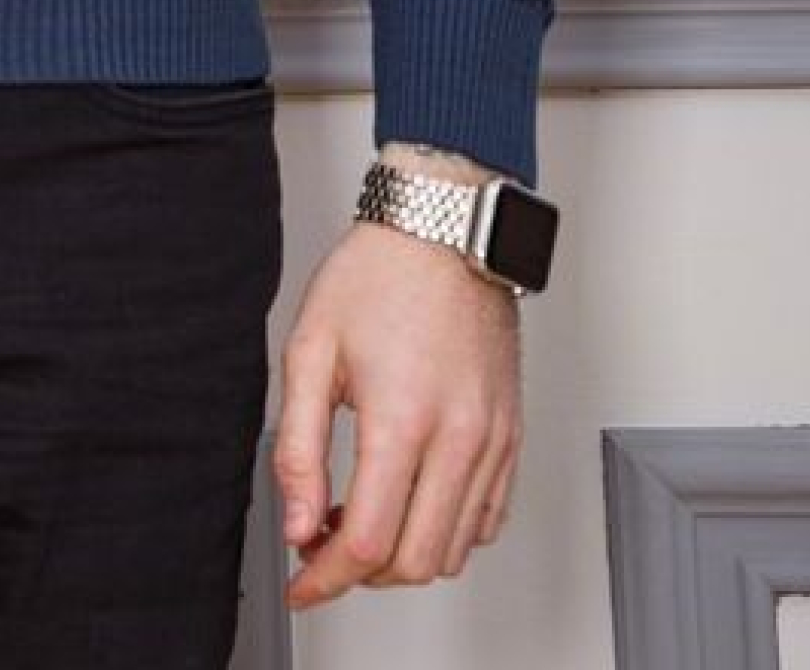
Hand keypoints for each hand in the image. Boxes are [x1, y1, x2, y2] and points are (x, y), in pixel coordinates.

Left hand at [272, 217, 522, 610]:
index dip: (327, 577)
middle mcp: (460, 438)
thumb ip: (299, 447)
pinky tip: (409, 501)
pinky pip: (487, 520)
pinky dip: (446, 532)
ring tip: (361, 516)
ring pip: (454, 550)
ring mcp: (493, 440)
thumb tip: (298, 522)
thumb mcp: (310, 349)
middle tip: (323, 542)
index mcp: (404, 419)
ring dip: (403, 555)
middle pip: (415, 562)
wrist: (443, 228)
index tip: (302, 581)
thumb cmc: (378, 274)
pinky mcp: (511, 435)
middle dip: (361, 572)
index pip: (369, 542)